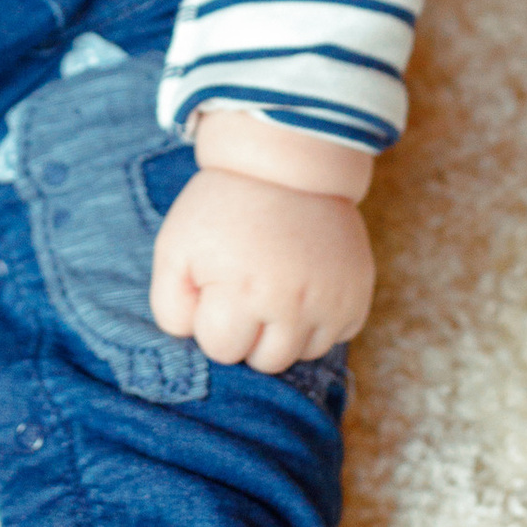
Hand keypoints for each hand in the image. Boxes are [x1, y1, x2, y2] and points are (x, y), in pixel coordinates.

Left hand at [149, 111, 375, 372]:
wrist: (288, 165)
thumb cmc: (223, 208)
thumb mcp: (175, 248)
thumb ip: (170, 306)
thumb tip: (193, 341)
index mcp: (243, 292)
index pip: (222, 350)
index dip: (213, 319)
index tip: (218, 285)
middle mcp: (294, 305)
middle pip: (265, 361)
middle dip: (249, 333)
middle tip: (247, 286)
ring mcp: (331, 303)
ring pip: (301, 354)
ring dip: (284, 331)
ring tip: (274, 285)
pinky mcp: (356, 299)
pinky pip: (334, 337)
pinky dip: (317, 320)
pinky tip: (303, 284)